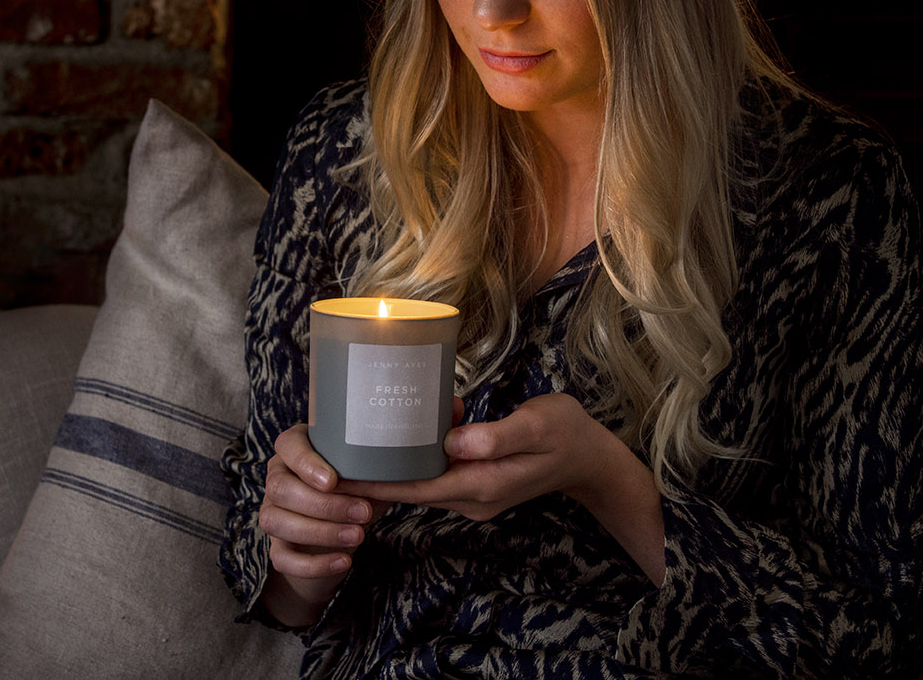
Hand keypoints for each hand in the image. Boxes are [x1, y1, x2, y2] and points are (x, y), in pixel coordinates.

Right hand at [258, 424, 383, 624]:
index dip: (306, 463)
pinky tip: (344, 561)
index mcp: (295, 451)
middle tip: (363, 512)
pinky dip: (314, 563)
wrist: (342, 536)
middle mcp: (277, 479)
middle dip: (323, 503)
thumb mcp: (366, 478)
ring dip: (320, 531)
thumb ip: (370, 470)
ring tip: (360, 534)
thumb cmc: (357, 493)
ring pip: (276, 521)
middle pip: (281, 488)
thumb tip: (393, 465)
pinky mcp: (277, 548)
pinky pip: (283, 558)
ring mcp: (272, 514)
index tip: (333, 480)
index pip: (288, 445)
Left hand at [345, 392, 618, 520]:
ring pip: (423, 481)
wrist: (592, 458)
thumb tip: (452, 441)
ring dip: (394, 466)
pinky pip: (439, 473)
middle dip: (373, 477)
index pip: (414, 489)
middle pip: (411, 489)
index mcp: (481, 484)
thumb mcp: (538, 425)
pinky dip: (418, 458)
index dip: (374, 484)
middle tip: (329, 457)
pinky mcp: (479, 484)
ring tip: (353, 446)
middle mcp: (473, 496)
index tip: (335, 478)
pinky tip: (404, 434)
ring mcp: (476, 494)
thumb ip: (496, 436)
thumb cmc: (567, 433)